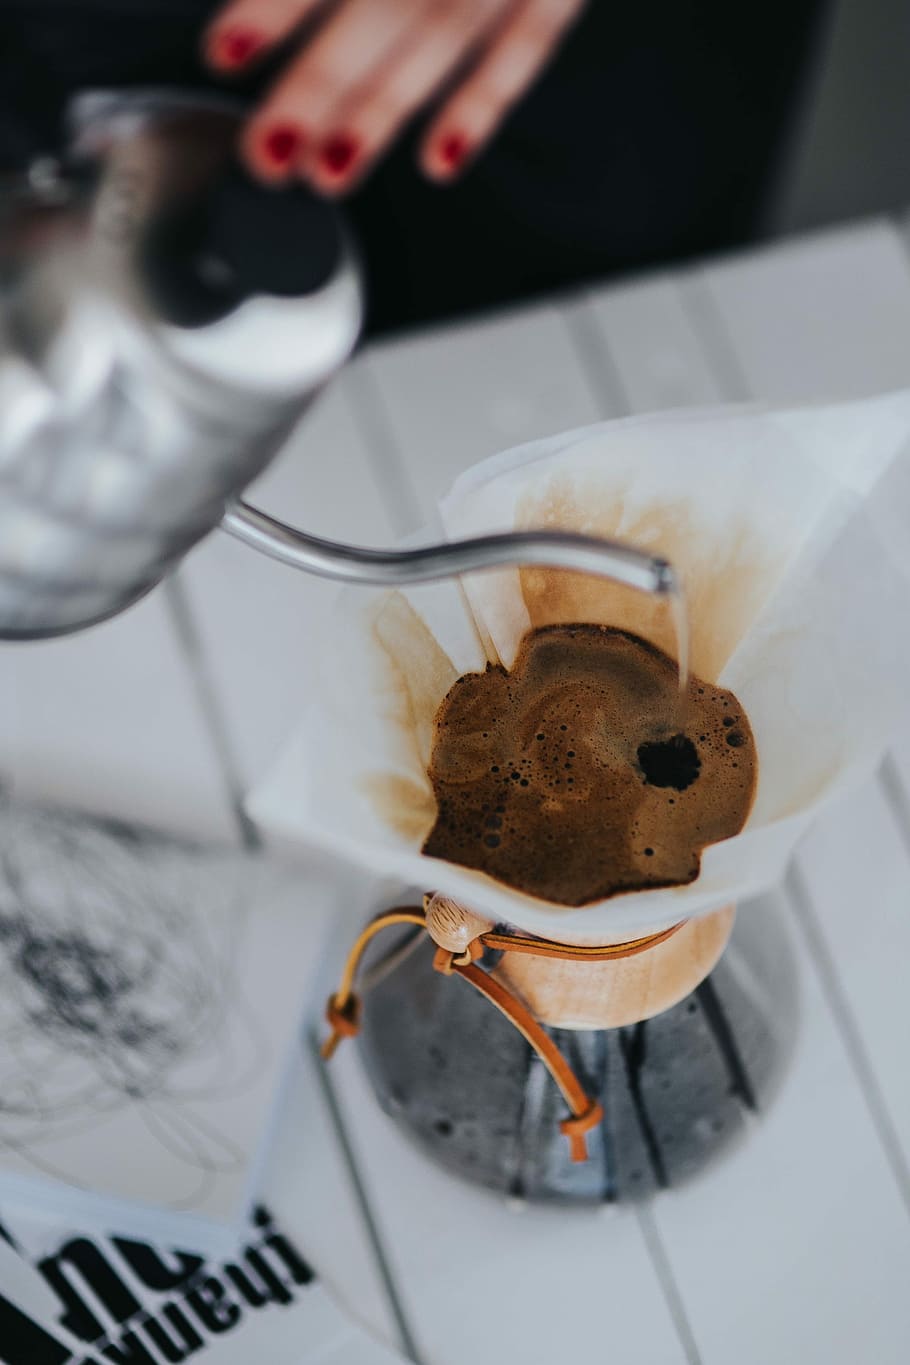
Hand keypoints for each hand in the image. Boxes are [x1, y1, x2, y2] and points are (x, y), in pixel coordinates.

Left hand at [203, 0, 585, 193]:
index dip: (278, 4)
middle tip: (267, 149)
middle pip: (382, 7)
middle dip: (320, 84)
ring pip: (443, 41)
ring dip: (385, 112)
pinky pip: (527, 48)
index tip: (226, 51)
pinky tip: (439, 158)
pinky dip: (484, 106)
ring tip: (330, 171)